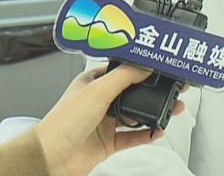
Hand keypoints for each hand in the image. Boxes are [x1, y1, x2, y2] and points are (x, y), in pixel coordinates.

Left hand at [35, 63, 184, 175]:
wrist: (51, 158)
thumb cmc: (61, 123)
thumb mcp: (97, 91)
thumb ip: (124, 77)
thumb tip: (145, 66)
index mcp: (93, 82)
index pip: (122, 70)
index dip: (142, 68)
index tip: (161, 68)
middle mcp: (98, 101)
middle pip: (132, 93)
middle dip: (153, 92)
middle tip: (173, 90)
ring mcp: (103, 123)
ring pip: (135, 115)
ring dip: (153, 113)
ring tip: (171, 109)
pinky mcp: (107, 143)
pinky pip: (132, 137)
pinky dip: (146, 134)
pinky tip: (156, 130)